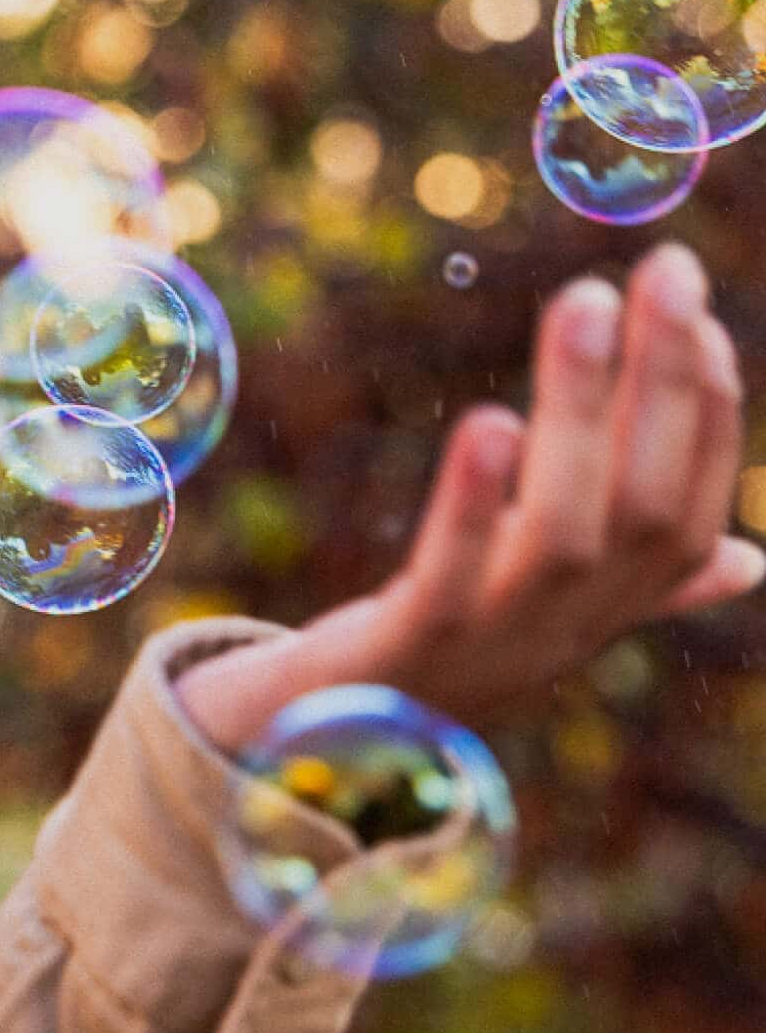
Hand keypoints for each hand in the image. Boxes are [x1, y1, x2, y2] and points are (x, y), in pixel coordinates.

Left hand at [180, 243, 759, 755]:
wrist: (310, 763)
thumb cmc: (435, 673)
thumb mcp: (542, 618)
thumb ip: (639, 586)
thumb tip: (747, 558)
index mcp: (604, 611)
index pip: (688, 506)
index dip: (704, 412)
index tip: (695, 312)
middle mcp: (567, 632)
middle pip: (647, 505)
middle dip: (663, 384)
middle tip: (660, 269)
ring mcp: (493, 647)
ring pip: (568, 532)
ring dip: (583, 413)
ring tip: (583, 303)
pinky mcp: (409, 654)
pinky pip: (454, 577)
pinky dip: (476, 502)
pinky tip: (491, 423)